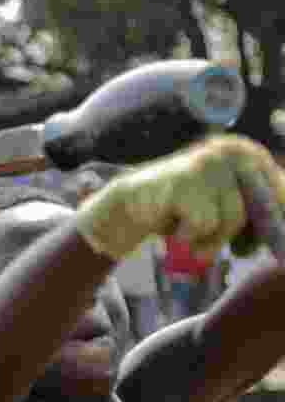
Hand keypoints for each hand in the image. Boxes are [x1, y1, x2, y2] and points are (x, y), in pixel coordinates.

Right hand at [76, 134, 284, 259]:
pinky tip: (174, 227)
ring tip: (191, 234)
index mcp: (249, 153)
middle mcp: (232, 151)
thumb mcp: (230, 203)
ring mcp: (208, 164)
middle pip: (262, 209)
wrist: (132, 204)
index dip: (273, 223)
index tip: (255, 242)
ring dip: (211, 240)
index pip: (282, 192)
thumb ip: (262, 208)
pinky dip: (188, 237)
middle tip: (236, 250)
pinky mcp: (185, 181)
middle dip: (246, 236)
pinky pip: (202, 225)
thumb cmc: (186, 208)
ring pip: (232, 220)